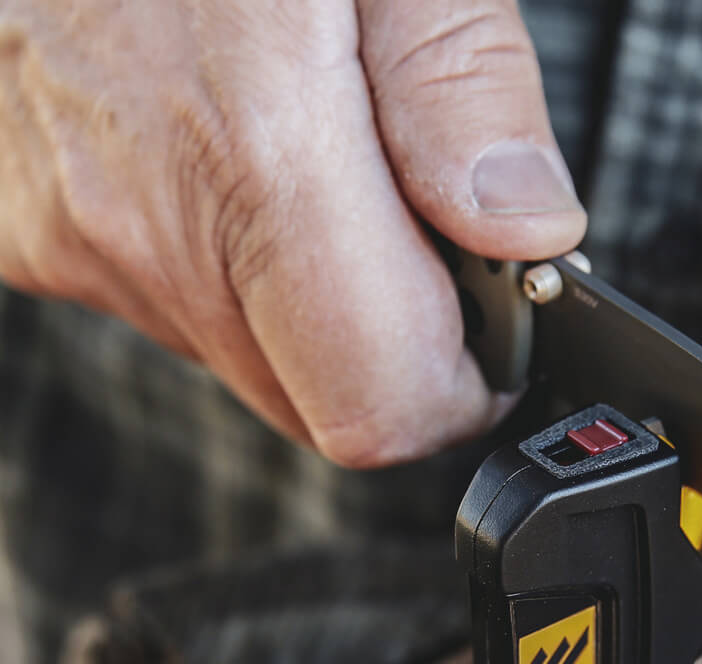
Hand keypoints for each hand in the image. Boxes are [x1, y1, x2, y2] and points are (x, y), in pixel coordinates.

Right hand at [0, 0, 584, 464]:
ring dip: (315, 297)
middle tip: (423, 225)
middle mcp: (148, 223)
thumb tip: (526, 230)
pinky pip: (169, 297)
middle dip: (398, 343)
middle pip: (321, 399)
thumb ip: (464, 91)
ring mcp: (77, 231)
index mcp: (258, 154)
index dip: (465, 390)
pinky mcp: (30, 220)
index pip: (383, 409)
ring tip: (324, 156)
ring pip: (249, 354)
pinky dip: (229, 259)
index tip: (501, 332)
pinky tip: (235, 153)